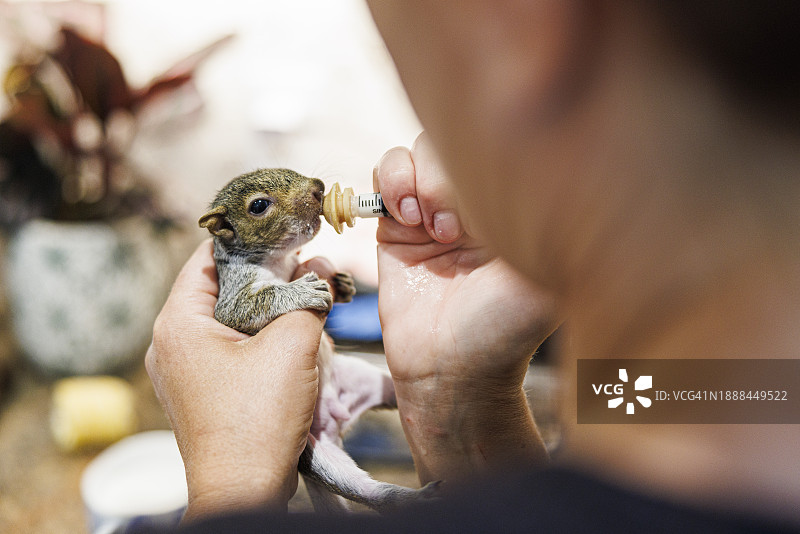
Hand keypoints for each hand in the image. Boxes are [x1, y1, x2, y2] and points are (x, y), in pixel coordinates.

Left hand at [145, 241, 327, 519]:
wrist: (242, 494)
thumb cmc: (257, 422)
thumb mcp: (293, 348)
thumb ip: (310, 296)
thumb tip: (323, 267)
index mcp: (179, 321)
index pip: (211, 254)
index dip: (252, 238)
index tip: (288, 230)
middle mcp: (171, 341)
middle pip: (222, 286)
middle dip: (268, 276)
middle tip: (307, 265)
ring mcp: (183, 369)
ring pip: (230, 317)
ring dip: (269, 308)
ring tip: (305, 301)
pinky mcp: (200, 390)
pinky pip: (230, 346)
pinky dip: (260, 336)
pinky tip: (292, 339)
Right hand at [375, 133, 559, 482]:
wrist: (450, 372)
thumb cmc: (504, 330)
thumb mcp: (545, 274)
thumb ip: (553, 219)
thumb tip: (558, 159)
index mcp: (514, 206)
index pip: (496, 146)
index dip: (478, 166)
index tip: (480, 215)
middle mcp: (473, 204)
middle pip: (450, 141)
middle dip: (442, 177)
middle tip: (450, 231)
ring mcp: (432, 212)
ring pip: (415, 152)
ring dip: (413, 180)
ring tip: (426, 227)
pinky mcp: (395, 227)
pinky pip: (382, 176)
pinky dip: (388, 186)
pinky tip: (404, 221)